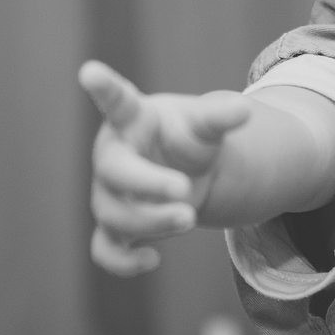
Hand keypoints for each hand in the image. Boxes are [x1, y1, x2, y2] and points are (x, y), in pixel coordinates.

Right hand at [80, 60, 249, 276]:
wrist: (186, 171)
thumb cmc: (187, 138)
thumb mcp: (205, 125)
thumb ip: (220, 117)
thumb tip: (245, 110)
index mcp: (132, 119)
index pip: (116, 101)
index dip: (104, 87)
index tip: (89, 71)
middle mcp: (113, 155)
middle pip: (114, 172)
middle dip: (147, 185)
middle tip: (184, 190)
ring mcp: (108, 193)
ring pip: (114, 215)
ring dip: (151, 222)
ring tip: (190, 216)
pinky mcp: (114, 227)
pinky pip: (105, 251)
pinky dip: (123, 263)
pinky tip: (152, 261)